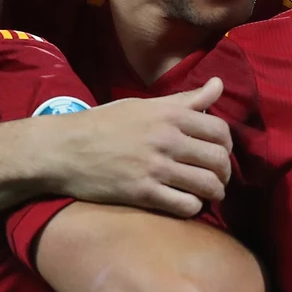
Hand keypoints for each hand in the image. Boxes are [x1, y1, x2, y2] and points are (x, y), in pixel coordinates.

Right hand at [32, 77, 232, 216]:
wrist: (63, 149)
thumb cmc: (104, 124)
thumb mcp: (144, 104)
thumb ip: (185, 99)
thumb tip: (218, 83)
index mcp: (169, 114)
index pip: (220, 131)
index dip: (227, 146)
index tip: (219, 154)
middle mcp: (166, 139)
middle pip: (218, 160)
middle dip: (224, 173)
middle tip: (217, 179)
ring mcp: (155, 167)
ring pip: (208, 185)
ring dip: (214, 193)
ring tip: (208, 194)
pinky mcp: (143, 193)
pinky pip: (186, 205)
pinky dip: (192, 207)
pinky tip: (186, 203)